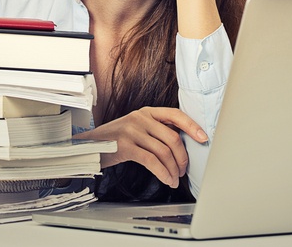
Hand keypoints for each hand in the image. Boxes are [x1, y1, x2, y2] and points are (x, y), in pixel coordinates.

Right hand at [74, 107, 208, 187]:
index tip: (204, 137)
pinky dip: (163, 173)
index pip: (175, 114)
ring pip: (164, 151)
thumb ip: (154, 131)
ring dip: (173, 169)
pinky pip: (151, 161)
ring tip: (174, 179)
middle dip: (183, 158)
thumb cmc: (114, 140)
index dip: (192, 126)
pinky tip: (167, 180)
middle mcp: (140, 118)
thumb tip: (180, 145)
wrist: (87, 147)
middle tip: (183, 170)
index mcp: (146, 112)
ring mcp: (132, 131)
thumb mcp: (135, 128)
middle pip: (172, 138)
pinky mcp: (125, 146)